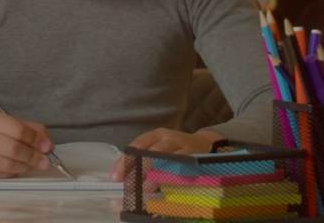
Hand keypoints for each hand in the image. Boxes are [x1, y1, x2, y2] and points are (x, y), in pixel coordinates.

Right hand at [0, 109, 54, 178]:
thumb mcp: (3, 122)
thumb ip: (28, 129)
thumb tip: (49, 145)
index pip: (16, 129)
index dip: (35, 139)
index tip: (48, 147)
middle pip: (12, 148)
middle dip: (33, 156)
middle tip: (45, 162)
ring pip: (6, 165)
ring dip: (24, 167)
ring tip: (31, 165)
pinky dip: (12, 173)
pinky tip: (16, 169)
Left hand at [110, 128, 226, 181]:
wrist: (208, 145)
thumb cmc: (178, 150)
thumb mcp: (161, 149)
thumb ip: (146, 161)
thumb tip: (127, 180)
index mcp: (156, 135)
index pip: (136, 146)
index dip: (124, 161)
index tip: (115, 176)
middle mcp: (169, 138)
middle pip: (149, 152)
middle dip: (137, 169)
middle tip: (128, 185)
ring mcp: (182, 146)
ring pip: (165, 158)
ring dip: (154, 174)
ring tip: (145, 187)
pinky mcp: (195, 156)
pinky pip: (182, 166)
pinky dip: (173, 176)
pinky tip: (166, 185)